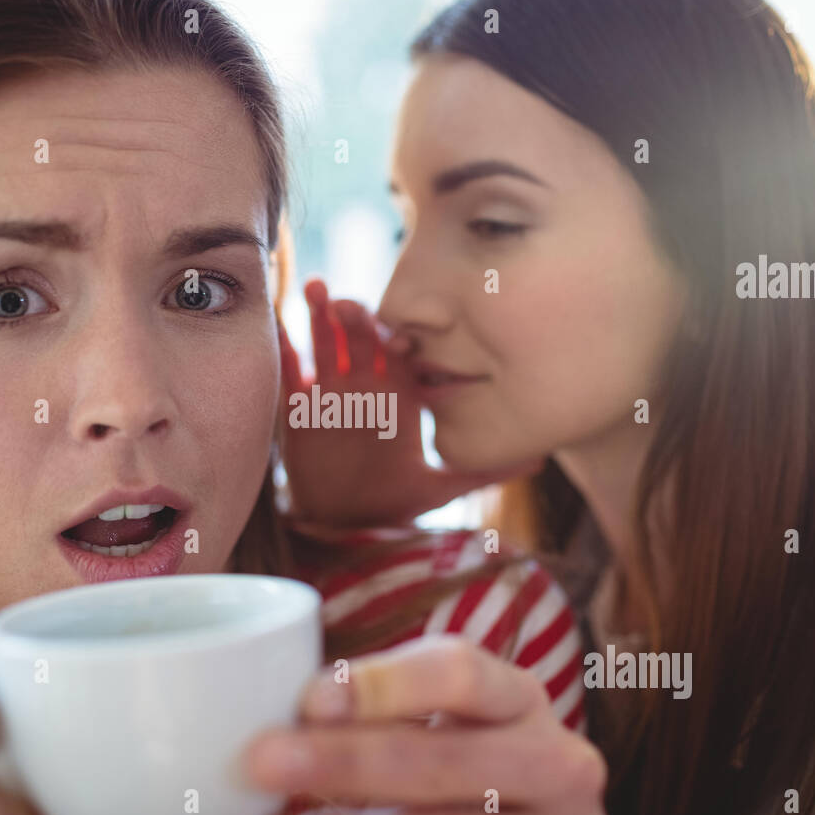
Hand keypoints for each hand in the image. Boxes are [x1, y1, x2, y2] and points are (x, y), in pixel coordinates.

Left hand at [237, 635, 620, 814]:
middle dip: (345, 761)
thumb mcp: (459, 721)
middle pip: (443, 760)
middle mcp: (553, 766)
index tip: (309, 699)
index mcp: (518, 700)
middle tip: (260, 763)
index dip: (383, 684)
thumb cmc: (477, 765)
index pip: (459, 673)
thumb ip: (385, 708)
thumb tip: (266, 713)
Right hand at [279, 278, 538, 527]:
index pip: (400, 352)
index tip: (399, 336)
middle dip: (357, 316)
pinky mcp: (298, 408)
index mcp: (398, 395)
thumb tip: (539, 457)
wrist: (345, 524)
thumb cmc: (393, 502)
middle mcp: (365, 385)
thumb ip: (484, 471)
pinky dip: (281, 346)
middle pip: (361, 338)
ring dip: (320, 316)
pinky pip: (289, 370)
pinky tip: (275, 322)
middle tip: (349, 302)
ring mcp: (331, 392)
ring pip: (325, 343)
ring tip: (318, 290)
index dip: (399, 337)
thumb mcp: (441, 489)